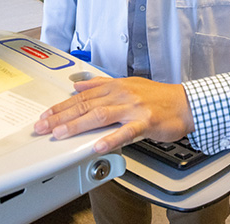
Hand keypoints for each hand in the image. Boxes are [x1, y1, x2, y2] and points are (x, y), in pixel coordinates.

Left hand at [34, 76, 194, 153]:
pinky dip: (111, 138)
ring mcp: (133, 108)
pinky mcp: (146, 121)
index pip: (82, 96)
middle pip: (86, 105)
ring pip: (101, 115)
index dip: (61, 106)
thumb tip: (78, 84)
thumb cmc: (158, 96)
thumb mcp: (127, 84)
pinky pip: (127, 131)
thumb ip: (101, 85)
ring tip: (62, 134)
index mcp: (115, 87)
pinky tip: (98, 145)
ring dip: (79, 125)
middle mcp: (121, 95)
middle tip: (44, 126)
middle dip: (62, 116)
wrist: (185, 103)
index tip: (45, 115)